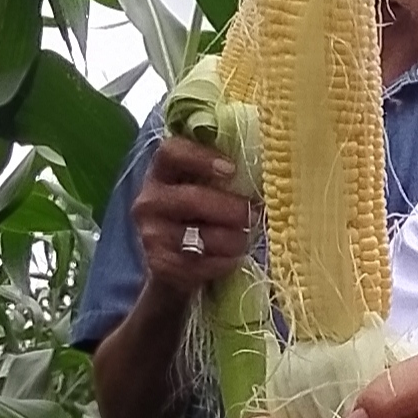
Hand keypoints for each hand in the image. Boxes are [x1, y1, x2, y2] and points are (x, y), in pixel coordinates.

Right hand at [132, 134, 252, 296]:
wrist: (173, 259)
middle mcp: (149, 200)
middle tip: (255, 213)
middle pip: (193, 199)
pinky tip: (232, 258)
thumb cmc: (198, 212)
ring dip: (233, 239)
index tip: (232, 169)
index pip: (171, 153)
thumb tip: (269, 169)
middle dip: (232, 209)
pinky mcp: (159, 263)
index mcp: (161, 171)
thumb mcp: (203, 186)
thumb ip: (222, 174)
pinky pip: (200, 264)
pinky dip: (223, 262)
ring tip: (247, 238)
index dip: (201, 158)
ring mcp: (151, 233)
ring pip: (201, 237)